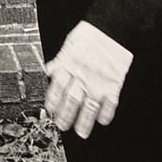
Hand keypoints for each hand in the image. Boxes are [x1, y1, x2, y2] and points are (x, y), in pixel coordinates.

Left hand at [44, 21, 132, 138]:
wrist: (111, 28)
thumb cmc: (90, 35)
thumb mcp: (68, 44)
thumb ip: (59, 60)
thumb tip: (48, 70)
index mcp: (68, 65)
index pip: (57, 88)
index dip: (53, 101)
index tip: (50, 111)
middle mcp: (82, 76)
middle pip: (71, 100)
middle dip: (65, 116)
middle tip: (61, 126)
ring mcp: (98, 81)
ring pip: (89, 106)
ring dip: (84, 121)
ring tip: (80, 133)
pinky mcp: (114, 83)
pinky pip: (110, 103)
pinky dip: (106, 113)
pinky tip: (102, 121)